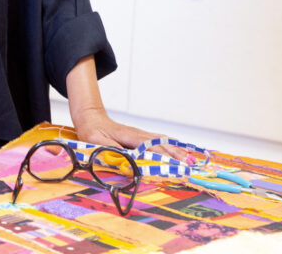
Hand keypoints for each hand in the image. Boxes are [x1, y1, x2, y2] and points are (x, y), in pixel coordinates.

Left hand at [65, 56, 192, 163]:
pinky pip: (157, 140)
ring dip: (175, 149)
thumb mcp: (96, 142)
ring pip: (161, 141)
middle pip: (161, 144)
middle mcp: (138, 134)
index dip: (165, 155)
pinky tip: (177, 147)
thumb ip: (111, 150)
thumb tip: (128, 159)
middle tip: (191, 164)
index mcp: (129, 136)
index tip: (177, 163)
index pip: (151, 147)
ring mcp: (139, 134)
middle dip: (176, 154)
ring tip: (190, 158)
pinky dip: (169, 144)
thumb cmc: (92, 131)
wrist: (90, 117)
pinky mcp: (139, 136)